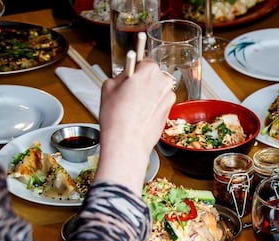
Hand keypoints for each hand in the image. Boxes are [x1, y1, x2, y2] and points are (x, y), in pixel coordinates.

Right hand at [96, 60, 174, 193]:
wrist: (128, 142)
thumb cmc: (117, 117)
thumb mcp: (108, 86)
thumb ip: (121, 75)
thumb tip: (126, 75)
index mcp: (150, 70)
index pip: (144, 61)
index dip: (135, 69)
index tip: (131, 73)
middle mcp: (164, 82)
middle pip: (153, 75)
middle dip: (143, 81)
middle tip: (128, 92)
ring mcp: (169, 97)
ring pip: (157, 90)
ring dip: (148, 94)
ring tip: (133, 106)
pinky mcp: (170, 111)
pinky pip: (160, 103)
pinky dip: (152, 106)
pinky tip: (140, 114)